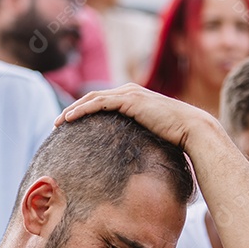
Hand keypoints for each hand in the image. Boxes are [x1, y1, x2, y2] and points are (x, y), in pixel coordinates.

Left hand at [55, 83, 219, 150]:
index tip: (69, 124)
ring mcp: (130, 94)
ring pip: (92, 98)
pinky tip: (69, 119)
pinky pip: (99, 103)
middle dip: (73, 108)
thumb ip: (138, 138)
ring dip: (73, 109)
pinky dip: (82, 109)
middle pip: (93, 96)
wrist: (191, 129)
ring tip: (59, 122)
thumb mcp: (151, 135)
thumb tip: (131, 156)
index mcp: (133, 98)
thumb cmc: (175, 137)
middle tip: (57, 123)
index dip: (84, 110)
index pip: (101, 101)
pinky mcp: (130, 100)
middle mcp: (129, 91)